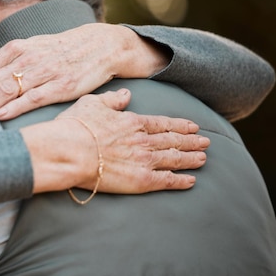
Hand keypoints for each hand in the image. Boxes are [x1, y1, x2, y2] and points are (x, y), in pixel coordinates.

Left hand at [0, 24, 169, 125]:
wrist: (99, 45)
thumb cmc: (59, 53)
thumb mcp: (30, 52)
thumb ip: (7, 68)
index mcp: (14, 51)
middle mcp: (24, 59)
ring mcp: (43, 71)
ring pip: (6, 90)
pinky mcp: (61, 84)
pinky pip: (35, 96)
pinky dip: (16, 106)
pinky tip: (1, 117)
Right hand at [21, 89, 208, 193]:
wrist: (69, 151)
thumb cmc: (75, 126)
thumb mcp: (92, 103)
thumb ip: (112, 99)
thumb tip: (127, 95)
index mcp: (133, 122)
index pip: (163, 123)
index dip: (180, 125)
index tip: (193, 126)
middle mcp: (144, 140)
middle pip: (174, 141)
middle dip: (192, 141)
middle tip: (206, 142)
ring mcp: (145, 161)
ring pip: (175, 159)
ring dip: (191, 159)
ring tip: (203, 159)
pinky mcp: (141, 181)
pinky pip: (167, 181)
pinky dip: (181, 180)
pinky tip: (191, 181)